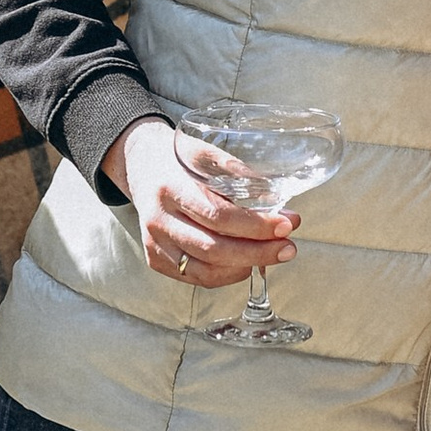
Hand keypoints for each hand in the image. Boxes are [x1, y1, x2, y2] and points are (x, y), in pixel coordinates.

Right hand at [102, 115, 296, 289]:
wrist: (141, 166)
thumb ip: (237, 173)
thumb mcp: (205, 153)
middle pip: (214, 249)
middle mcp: (159, 220)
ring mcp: (155, 244)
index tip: (286, 224)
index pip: (218, 215)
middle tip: (289, 247)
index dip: (255, 225)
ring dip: (246, 267)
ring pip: (206, 271)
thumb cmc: (179, 159)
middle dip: (258, 252)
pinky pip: (196, 278)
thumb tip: (276, 198)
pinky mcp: (155, 260)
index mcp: (171, 188)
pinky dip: (226, 275)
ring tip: (274, 254)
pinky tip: (247, 264)